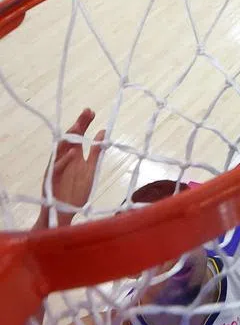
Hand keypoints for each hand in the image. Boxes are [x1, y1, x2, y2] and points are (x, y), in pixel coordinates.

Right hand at [38, 108, 105, 227]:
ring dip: (69, 139)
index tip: (91, 111)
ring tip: (78, 127)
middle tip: (87, 112)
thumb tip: (103, 132)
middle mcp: (65, 160)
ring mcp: (57, 169)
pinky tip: (72, 153)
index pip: (78, 136)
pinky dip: (63, 161)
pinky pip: (56, 169)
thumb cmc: (76, 192)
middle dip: (78, 125)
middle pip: (69, 139)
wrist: (65, 213)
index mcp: (74, 156)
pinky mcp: (52, 181)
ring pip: (60, 151)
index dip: (83, 123)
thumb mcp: (90, 169)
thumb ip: (96, 152)